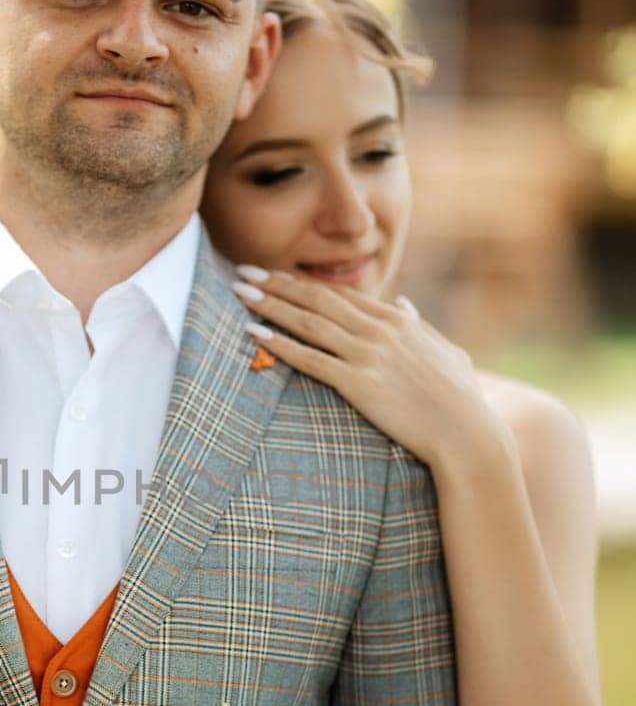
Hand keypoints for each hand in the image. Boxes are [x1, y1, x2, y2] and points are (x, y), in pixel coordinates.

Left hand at [235, 269, 496, 470]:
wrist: (467, 433)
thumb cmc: (461, 399)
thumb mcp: (445, 351)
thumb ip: (421, 325)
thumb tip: (406, 303)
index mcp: (398, 321)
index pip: (341, 294)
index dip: (304, 282)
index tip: (276, 275)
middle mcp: (380, 331)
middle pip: (318, 299)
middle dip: (277, 284)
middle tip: (243, 271)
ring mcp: (369, 355)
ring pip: (309, 323)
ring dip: (270, 306)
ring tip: (240, 294)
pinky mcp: (360, 384)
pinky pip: (311, 359)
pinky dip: (280, 344)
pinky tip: (255, 334)